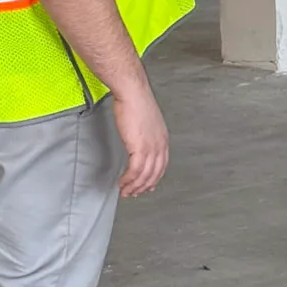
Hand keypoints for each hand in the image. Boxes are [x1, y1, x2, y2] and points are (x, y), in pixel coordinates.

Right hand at [111, 82, 169, 196]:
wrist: (133, 93)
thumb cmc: (136, 102)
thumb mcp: (146, 122)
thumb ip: (145, 135)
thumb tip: (139, 144)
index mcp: (163, 139)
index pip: (161, 166)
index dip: (153, 179)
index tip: (146, 186)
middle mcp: (160, 145)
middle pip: (154, 174)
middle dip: (143, 186)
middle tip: (133, 193)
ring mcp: (151, 147)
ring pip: (145, 175)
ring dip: (134, 186)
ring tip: (125, 191)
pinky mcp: (140, 147)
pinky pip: (135, 171)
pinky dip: (128, 180)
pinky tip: (122, 182)